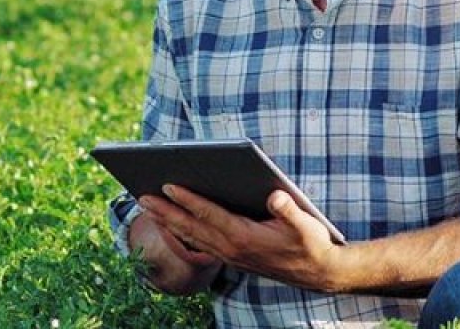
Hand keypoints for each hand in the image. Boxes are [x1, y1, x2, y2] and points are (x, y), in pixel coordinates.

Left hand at [141, 186, 346, 292]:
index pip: (210, 215)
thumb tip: (274, 196)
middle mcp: (232, 249)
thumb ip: (289, 210)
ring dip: (168, 221)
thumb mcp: (307, 225)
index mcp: (245, 238)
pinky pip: (199, 243)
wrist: (319, 273)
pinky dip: (182, 231)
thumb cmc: (312, 244)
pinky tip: (171, 222)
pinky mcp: (231, 257)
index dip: (189, 200)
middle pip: (192, 227)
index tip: (168, 185)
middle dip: (165, 211)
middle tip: (140, 196)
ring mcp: (229, 255)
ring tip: (147, 205)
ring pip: (191, 236)